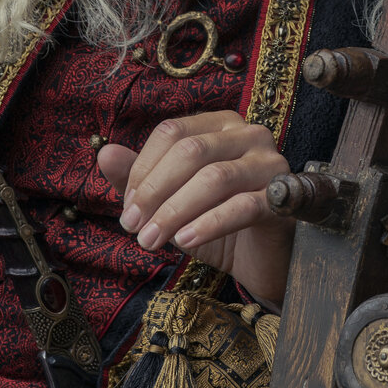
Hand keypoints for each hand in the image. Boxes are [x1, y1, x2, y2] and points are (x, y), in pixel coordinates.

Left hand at [98, 110, 295, 302]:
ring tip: (152, 241)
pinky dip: (207, 224)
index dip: (143, 169)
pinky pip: (242, 207)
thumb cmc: (217, 224)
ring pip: (215, 178)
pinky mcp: (282, 199)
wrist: (260, 261)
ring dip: (174, 212)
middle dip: (155, 192)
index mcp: (221, 126)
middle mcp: (250, 135)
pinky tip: (185, 241)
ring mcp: (270, 165)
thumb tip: (105, 153)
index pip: (173, 133)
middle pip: (192, 151)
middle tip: (134, 227)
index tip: (127, 208)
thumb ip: (141, 177)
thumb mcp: (172, 201)